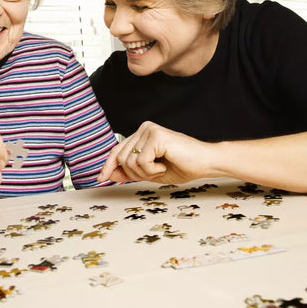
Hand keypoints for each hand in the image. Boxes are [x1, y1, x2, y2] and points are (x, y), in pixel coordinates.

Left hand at [98, 121, 214, 184]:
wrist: (206, 163)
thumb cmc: (182, 166)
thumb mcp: (150, 173)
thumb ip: (129, 171)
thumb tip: (108, 175)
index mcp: (141, 134)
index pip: (117, 150)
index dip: (108, 166)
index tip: (100, 179)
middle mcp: (143, 128)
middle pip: (121, 158)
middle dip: (134, 174)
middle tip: (155, 173)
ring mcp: (149, 130)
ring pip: (129, 161)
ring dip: (145, 173)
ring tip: (162, 168)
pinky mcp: (156, 135)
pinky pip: (141, 161)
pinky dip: (152, 170)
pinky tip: (165, 165)